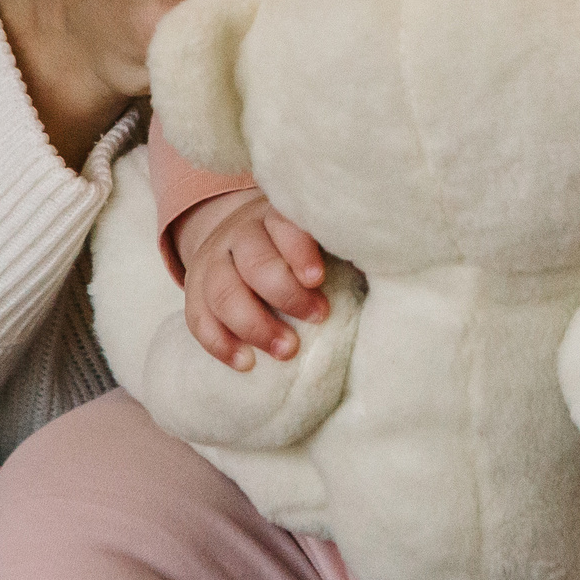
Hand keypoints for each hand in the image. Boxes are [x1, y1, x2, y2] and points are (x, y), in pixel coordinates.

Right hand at [176, 190, 329, 369]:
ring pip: (223, 293)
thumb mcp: (312, 237)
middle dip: (286, 294)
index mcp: (273, 217)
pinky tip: (245, 362)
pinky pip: (198, 319)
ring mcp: (212, 263)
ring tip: (287, 350)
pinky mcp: (194, 292)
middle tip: (318, 316)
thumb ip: (339, 252)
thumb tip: (385, 274)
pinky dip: (220, 343)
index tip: (318, 279)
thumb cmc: (292, 249)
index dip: (299, 252)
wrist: (236, 243)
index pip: (283, 226)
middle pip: (255, 263)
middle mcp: (239, 235)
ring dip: (255, 326)